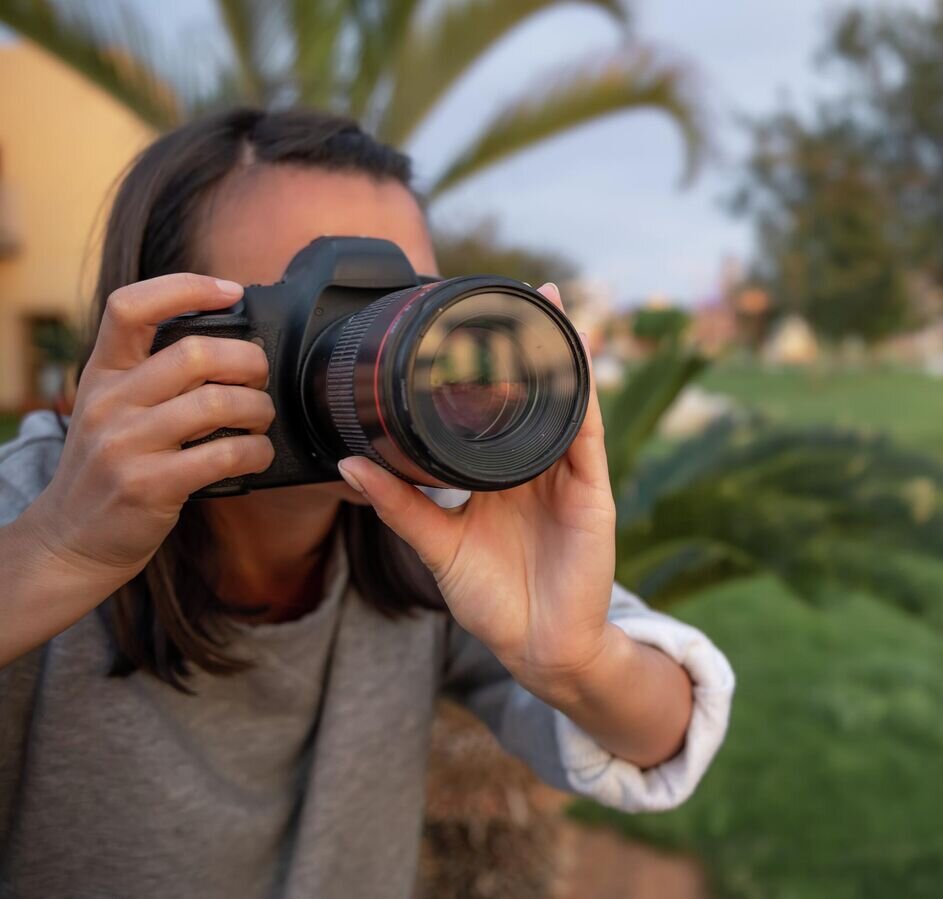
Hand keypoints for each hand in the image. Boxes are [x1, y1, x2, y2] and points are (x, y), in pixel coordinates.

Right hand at [26, 274, 275, 585]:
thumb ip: (154, 376)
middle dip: (248, 361)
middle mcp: (108, 402)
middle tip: (260, 378)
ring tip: (260, 420)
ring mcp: (125, 445)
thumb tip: (232, 343)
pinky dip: (256, 451)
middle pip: (194, 354)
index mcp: (102, 373)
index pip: (130, 307)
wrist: (71, 538)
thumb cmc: (111, 467)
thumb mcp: (112, 409)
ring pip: (217, 403)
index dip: (185, 288)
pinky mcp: (149, 486)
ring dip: (258, 409)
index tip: (231, 292)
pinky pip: (224, 455)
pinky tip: (257, 454)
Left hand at [337, 284, 617, 700]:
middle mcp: (535, 467)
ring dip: (560, 352)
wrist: (538, 647)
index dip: (482, 368)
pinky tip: (575, 358)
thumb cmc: (493, 600)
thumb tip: (351, 465)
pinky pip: (586, 434)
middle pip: (533, 394)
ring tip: (549, 302)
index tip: (461, 324)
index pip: (492, 410)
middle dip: (527, 343)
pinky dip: (582, 395)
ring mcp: (566, 476)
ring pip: (565, 402)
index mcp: (498, 475)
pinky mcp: (592, 493)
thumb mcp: (438, 545)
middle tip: (511, 290)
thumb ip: (400, 505)